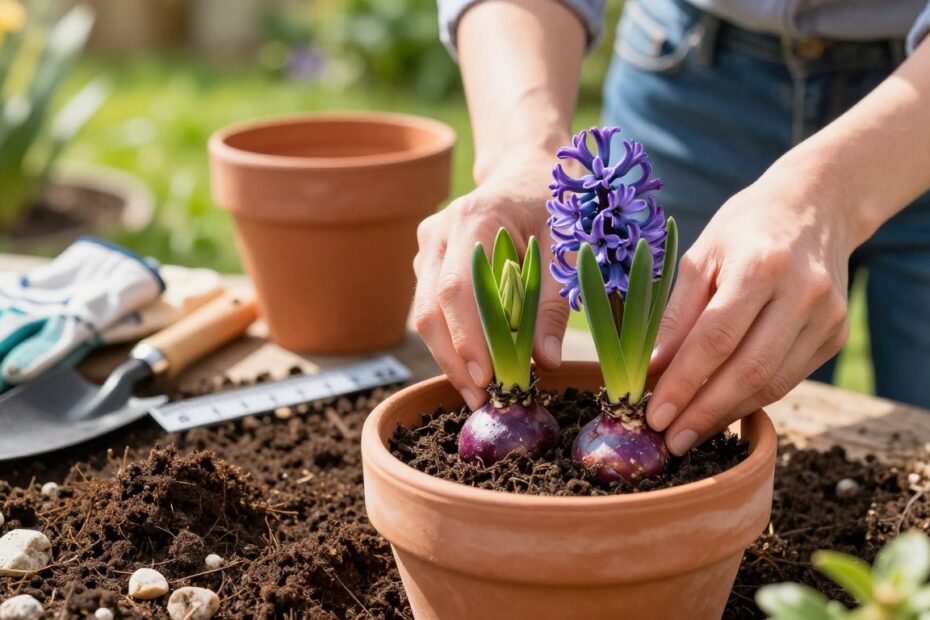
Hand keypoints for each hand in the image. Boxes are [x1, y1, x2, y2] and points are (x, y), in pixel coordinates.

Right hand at [413, 154, 568, 409]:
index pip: (457, 288)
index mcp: (474, 219)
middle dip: (453, 360)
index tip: (486, 378)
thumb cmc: (554, 206)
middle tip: (480, 400)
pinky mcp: (427, 263)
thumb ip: (555, 301)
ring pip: (424, 314)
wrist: (527, 172)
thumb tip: (546, 361)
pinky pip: (430, 309)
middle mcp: (439, 232)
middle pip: (429, 309)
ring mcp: (428, 247)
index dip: (466, 337)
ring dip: (448, 357)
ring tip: (477, 394)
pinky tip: (473, 368)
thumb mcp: (567, 247)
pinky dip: (450, 341)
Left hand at [646, 163, 854, 454]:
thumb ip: (677, 313)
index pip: (716, 338)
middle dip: (704, 412)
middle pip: (749, 370)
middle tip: (670, 440)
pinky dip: (750, 401)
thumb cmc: (744, 230)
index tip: (654, 414)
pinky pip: (787, 379)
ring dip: (726, 415)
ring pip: (772, 384)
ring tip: (688, 434)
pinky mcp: (835, 336)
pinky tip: (720, 412)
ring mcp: (827, 318)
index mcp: (761, 265)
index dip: (683, 382)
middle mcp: (803, 293)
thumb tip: (651, 370)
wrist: (814, 208)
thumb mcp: (700, 256)